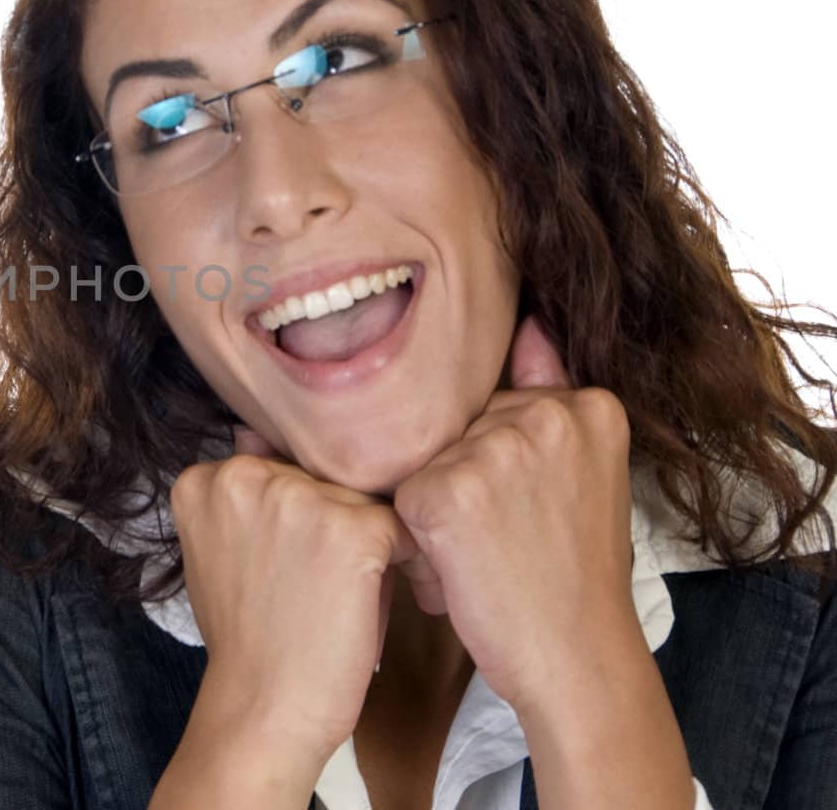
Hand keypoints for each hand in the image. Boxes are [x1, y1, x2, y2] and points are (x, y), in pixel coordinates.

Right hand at [170, 428, 419, 759]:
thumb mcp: (227, 551)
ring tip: (338, 595)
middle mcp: (244, 474)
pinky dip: (401, 565)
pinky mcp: (351, 528)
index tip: (286, 566)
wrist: (261, 710)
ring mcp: (299, 497)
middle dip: (331, 524)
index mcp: (205, 477)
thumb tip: (252, 430)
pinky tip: (368, 601)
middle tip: (313, 587)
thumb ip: (244, 494)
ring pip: (363, 498)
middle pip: (322, 477)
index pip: (280, 469)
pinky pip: (402, 528)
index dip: (296, 518)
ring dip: (367, 542)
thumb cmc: (251, 637)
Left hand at [390, 315, 637, 708]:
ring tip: (486, 562)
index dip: (499, 468)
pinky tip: (461, 576)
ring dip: (435, 519)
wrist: (579, 663)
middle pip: (458, 431)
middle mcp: (543, 414)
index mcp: (587, 403)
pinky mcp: (445, 490)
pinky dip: (415, 547)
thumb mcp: (580, 475)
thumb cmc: (572, 577)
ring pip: (423, 464)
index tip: (530, 515)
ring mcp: (493, 449)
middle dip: (463, 488)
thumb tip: (530, 324)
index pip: (501, 405)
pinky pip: (398, 501)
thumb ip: (548, 397)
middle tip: (509, 547)